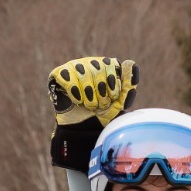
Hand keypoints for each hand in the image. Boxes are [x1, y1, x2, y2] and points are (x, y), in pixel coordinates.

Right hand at [48, 56, 137, 170]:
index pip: (111, 64)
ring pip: (82, 71)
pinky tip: (77, 101)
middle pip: (97, 67)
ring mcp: (75, 67)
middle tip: (100, 105)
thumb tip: (131, 63)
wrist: (82, 127)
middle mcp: (91, 63)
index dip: (112, 83)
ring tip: (89, 105)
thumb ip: (128, 85)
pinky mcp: (60, 73)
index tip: (112, 97)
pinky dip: (74, 91)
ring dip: (88, 93)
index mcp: (106, 66)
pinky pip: (67, 76)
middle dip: (100, 90)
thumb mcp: (119, 102)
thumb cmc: (102, 113)